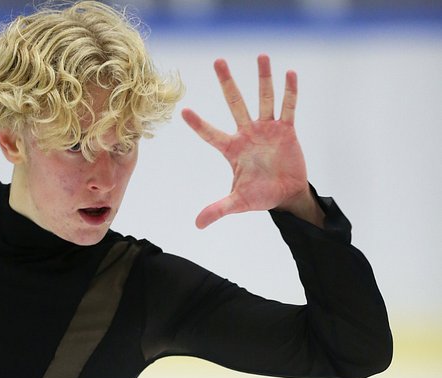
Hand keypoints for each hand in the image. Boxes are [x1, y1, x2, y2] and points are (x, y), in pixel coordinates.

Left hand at [183, 54, 318, 228]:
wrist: (286, 196)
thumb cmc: (259, 196)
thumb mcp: (238, 202)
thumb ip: (218, 209)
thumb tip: (197, 225)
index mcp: (232, 149)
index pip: (211, 134)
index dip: (199, 124)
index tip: (184, 111)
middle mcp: (247, 133)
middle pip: (235, 103)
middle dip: (227, 83)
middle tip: (218, 61)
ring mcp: (267, 129)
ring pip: (264, 99)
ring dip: (263, 78)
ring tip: (261, 56)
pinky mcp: (287, 130)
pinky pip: (288, 108)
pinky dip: (290, 92)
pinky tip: (289, 73)